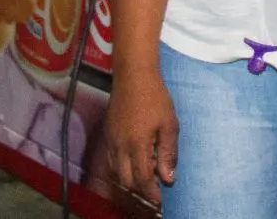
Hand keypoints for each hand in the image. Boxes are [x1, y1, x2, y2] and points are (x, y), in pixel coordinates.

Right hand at [101, 70, 177, 206]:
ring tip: (144, 178)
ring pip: (116, 172)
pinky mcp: (107, 134)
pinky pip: (111, 160)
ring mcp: (111, 140)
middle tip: (154, 190)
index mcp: (138, 144)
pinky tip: (133, 163)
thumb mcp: (169, 124)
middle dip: (140, 190)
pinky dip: (121, 168)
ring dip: (129, 180)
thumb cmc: (155, 98)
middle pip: (126, 181)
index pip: (142, 179)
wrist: (133, 76)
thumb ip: (168, 152)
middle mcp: (120, 146)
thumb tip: (168, 177)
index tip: (160, 199)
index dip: (151, 193)